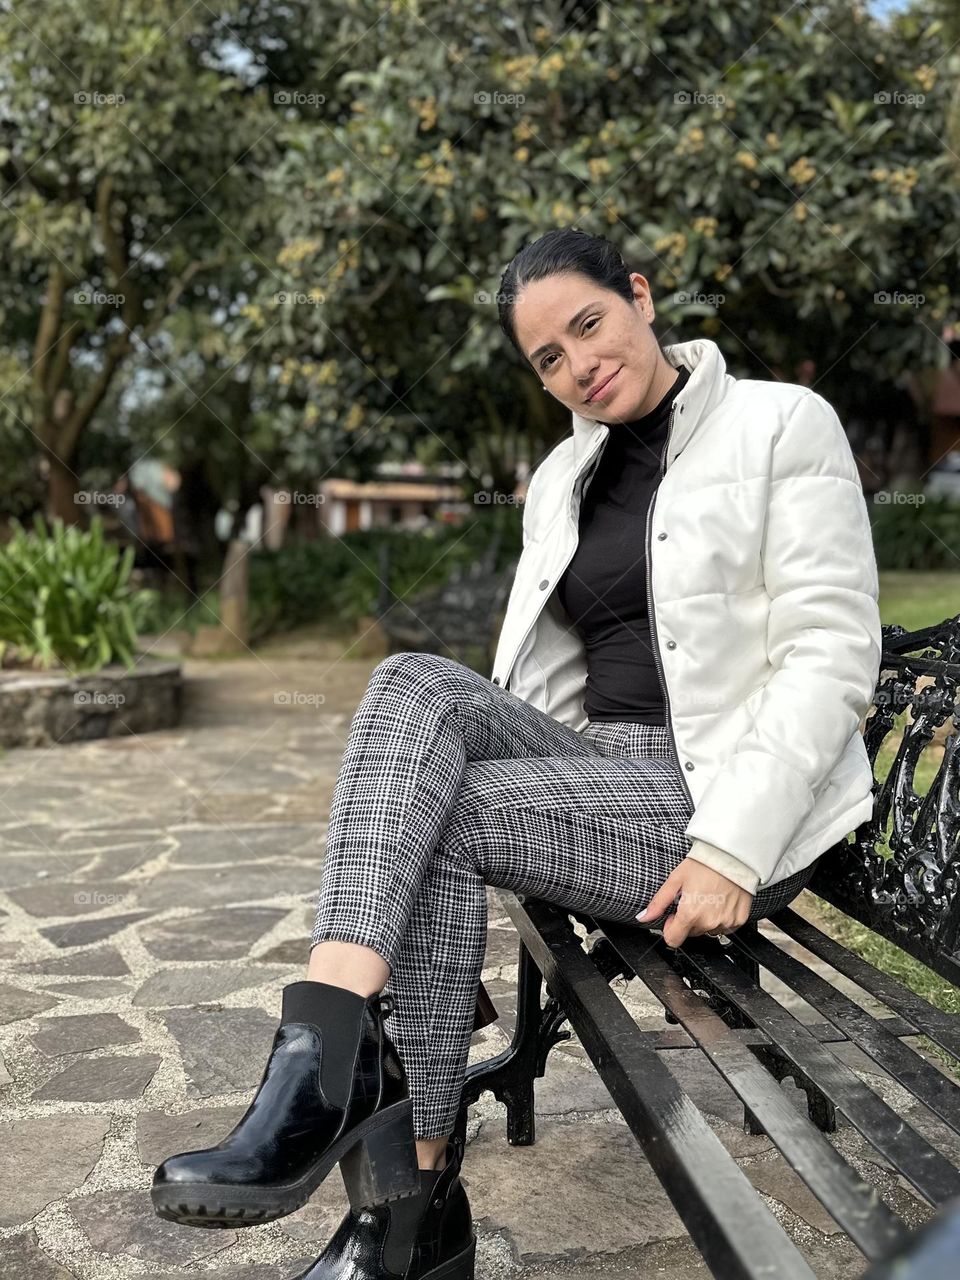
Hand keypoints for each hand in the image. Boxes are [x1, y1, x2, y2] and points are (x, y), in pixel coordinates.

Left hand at [636, 860, 753, 949]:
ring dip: (704, 920)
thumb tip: (643, 917)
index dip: (670, 928)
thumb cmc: (704, 864)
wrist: (732, 856)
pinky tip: (720, 901)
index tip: (673, 916)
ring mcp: (726, 923)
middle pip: (691, 933)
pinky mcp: (738, 920)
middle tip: (693, 899)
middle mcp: (709, 922)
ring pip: (707, 930)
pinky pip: (724, 927)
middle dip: (688, 920)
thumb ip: (658, 903)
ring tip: (707, 898)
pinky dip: (720, 917)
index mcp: (690, 914)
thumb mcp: (675, 880)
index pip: (673, 940)